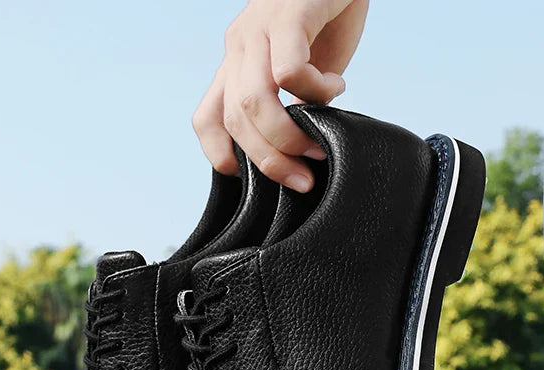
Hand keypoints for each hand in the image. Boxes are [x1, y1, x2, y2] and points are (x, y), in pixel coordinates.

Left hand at [192, 0, 368, 191]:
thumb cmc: (326, 17)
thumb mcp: (301, 71)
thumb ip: (293, 107)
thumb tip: (300, 151)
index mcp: (237, 65)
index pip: (207, 119)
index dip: (220, 156)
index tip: (254, 180)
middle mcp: (238, 48)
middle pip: (235, 120)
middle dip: (269, 161)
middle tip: (302, 178)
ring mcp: (258, 29)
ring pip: (253, 101)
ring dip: (287, 137)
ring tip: (318, 146)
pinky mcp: (287, 15)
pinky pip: (288, 70)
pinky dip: (314, 90)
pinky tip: (336, 87)